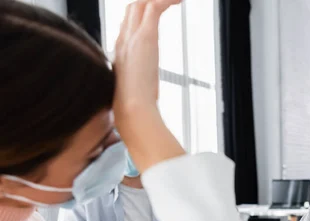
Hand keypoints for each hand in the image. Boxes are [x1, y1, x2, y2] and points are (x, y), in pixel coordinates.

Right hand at [113, 0, 180, 115]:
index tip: (153, 13)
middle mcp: (123, 40)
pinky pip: (154, 7)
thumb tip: (149, 94)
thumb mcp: (136, 92)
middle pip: (131, 8)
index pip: (126, 24)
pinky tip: (180, 0)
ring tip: (177, 0)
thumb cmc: (134, 108)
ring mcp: (132, 37)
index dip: (139, 15)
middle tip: (168, 3)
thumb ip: (139, 86)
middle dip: (148, 1)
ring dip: (159, 0)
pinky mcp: (145, 37)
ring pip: (141, 4)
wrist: (131, 111)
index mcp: (120, 52)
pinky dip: (167, 1)